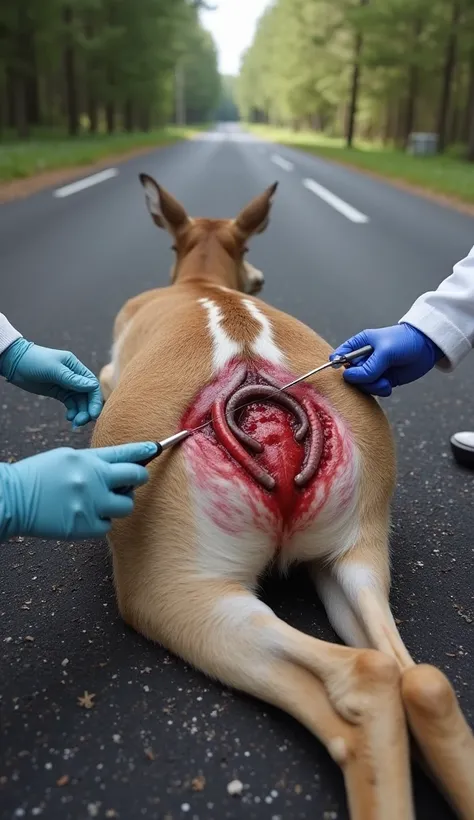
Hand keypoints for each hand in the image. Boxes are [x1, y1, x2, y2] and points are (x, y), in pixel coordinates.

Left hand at [0, 339, 102, 425]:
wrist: (14, 363)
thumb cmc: (34, 361)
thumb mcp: (53, 370)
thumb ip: (72, 379)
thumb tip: (93, 386)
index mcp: (75, 366)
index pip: (92, 385)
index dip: (95, 400)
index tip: (93, 414)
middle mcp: (74, 376)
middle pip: (87, 395)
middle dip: (87, 409)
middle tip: (82, 422)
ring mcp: (66, 384)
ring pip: (79, 401)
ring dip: (80, 413)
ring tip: (75, 423)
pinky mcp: (59, 392)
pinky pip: (70, 403)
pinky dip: (72, 411)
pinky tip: (69, 418)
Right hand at [0, 441, 157, 540]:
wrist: (12, 499)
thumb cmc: (37, 477)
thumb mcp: (66, 458)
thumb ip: (93, 461)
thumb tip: (118, 466)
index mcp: (88, 460)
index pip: (126, 452)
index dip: (146, 450)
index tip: (157, 448)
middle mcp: (93, 480)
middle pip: (136, 477)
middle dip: (138, 478)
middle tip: (132, 481)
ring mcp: (91, 504)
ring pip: (127, 506)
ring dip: (120, 503)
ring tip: (103, 501)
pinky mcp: (85, 526)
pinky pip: (108, 525)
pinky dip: (100, 521)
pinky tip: (85, 515)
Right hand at [331, 324, 442, 396]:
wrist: (427, 347)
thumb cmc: (404, 341)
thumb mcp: (385, 352)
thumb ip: (368, 367)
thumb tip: (348, 377)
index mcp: (358, 345)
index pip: (338, 357)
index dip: (338, 366)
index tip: (347, 372)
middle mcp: (362, 358)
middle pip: (349, 376)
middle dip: (361, 380)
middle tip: (374, 377)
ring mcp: (372, 370)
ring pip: (362, 385)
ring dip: (373, 387)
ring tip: (385, 381)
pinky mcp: (382, 380)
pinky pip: (374, 390)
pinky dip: (380, 390)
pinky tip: (389, 385)